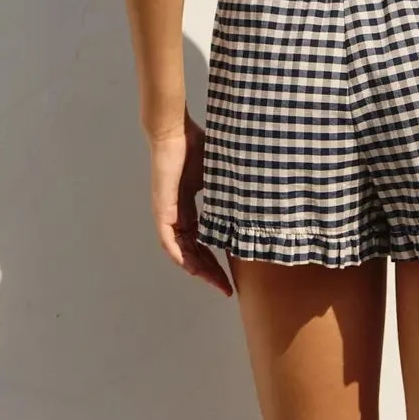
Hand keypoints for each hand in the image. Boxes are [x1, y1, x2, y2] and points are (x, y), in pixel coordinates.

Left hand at [149, 110, 233, 296]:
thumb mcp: (219, 175)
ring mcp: (168, 214)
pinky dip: (179, 255)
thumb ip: (229, 191)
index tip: (230, 276)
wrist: (175, 130)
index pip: (202, 242)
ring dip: (197, 269)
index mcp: (189, 207)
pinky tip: (191, 267)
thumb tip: (256, 201)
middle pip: (193, 253)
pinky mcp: (162, 209)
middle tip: (227, 288)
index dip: (216, 260)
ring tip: (216, 283)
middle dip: (210, 272)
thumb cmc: (195, 144)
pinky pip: (168, 240)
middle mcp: (177, 215)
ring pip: (181, 252)